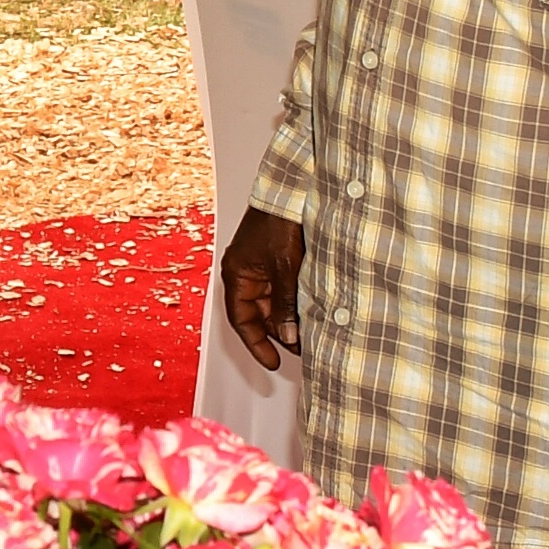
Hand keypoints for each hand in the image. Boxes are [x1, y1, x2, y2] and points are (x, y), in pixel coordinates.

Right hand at [220, 206, 305, 369]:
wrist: (293, 187)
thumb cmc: (278, 218)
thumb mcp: (283, 267)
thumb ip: (284, 304)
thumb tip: (287, 336)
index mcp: (236, 273)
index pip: (241, 320)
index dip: (256, 345)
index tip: (273, 362)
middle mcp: (246, 272)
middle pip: (259, 314)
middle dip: (278, 333)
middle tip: (301, 348)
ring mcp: (262, 265)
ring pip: (273, 303)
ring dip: (289, 317)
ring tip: (310, 331)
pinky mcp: (278, 259)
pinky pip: (284, 289)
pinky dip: (295, 302)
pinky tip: (312, 309)